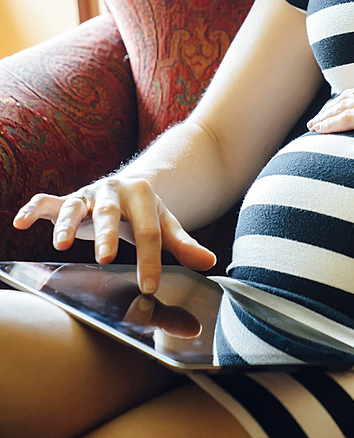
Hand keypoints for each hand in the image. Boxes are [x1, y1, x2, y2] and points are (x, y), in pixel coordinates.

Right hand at [13, 177, 215, 293]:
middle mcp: (113, 191)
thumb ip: (185, 245)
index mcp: (142, 195)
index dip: (150, 260)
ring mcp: (89, 195)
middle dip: (107, 236)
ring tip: (60, 245)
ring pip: (76, 206)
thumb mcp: (167, 225)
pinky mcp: (68, 200)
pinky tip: (21, 222)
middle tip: (107, 258)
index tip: (150, 287)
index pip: (148, 231)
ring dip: (66, 224)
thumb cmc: (148, 214)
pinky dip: (33, 209)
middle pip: (110, 214)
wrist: (131, 187)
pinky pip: (47, 201)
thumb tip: (211, 263)